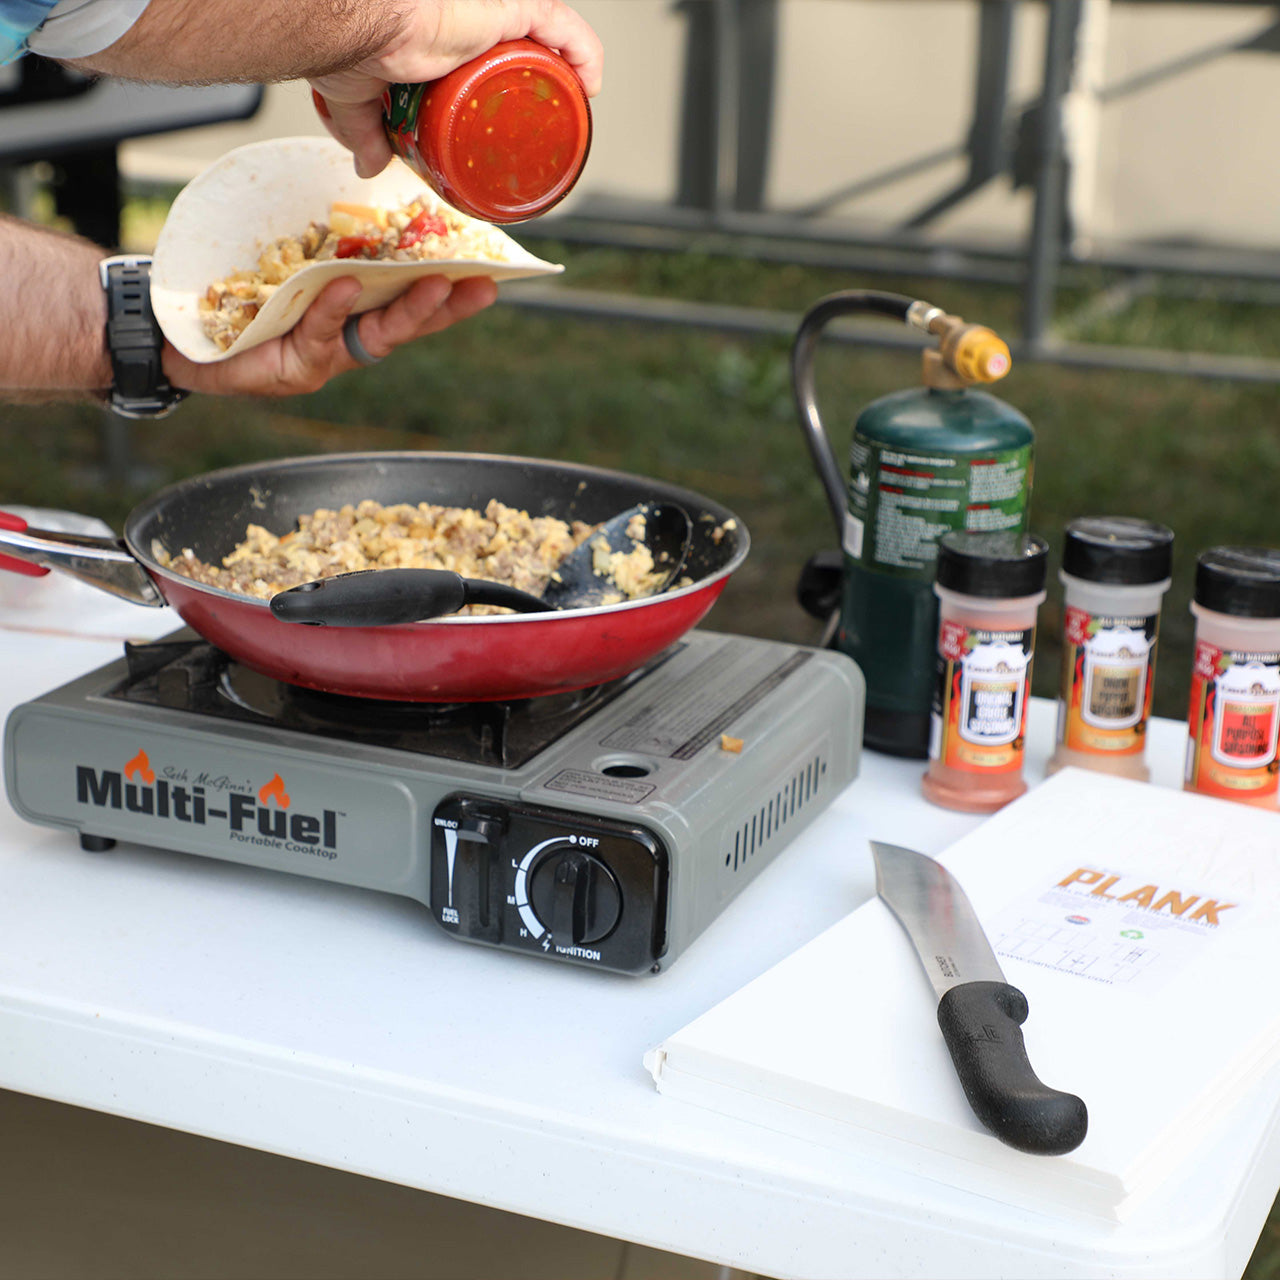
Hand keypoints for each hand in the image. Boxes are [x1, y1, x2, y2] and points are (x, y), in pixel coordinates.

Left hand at [164, 273, 496, 397]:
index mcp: (353, 319)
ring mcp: (322, 360)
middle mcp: (345, 344)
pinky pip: (317, 332)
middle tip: (477, 284)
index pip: (411, 306)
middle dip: (444, 306)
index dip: (451, 296)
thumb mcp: (286, 266)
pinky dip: (334, 308)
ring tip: (430, 284)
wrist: (175, 336)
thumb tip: (361, 195)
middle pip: (406, 327)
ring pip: (373, 337)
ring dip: (406, 311)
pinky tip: (346, 285)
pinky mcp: (291, 370)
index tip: (490, 276)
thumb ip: (322, 248)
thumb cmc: (233, 298)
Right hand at [310, 0, 602, 178]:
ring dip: (566, 64)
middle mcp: (469, 14)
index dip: (501, 69)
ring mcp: (491, 10)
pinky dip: (582, 51)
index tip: (510, 104)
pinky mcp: (507, 8)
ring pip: (545, 33)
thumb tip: (368, 164)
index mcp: (440, 31)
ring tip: (575, 98)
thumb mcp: (359, 96)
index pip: (484, 46)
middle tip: (543, 110)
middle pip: (517, 43)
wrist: (356, 30)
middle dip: (537, 73)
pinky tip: (592, 80)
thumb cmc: (352, 45)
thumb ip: (366, 130)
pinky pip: (561, 25)